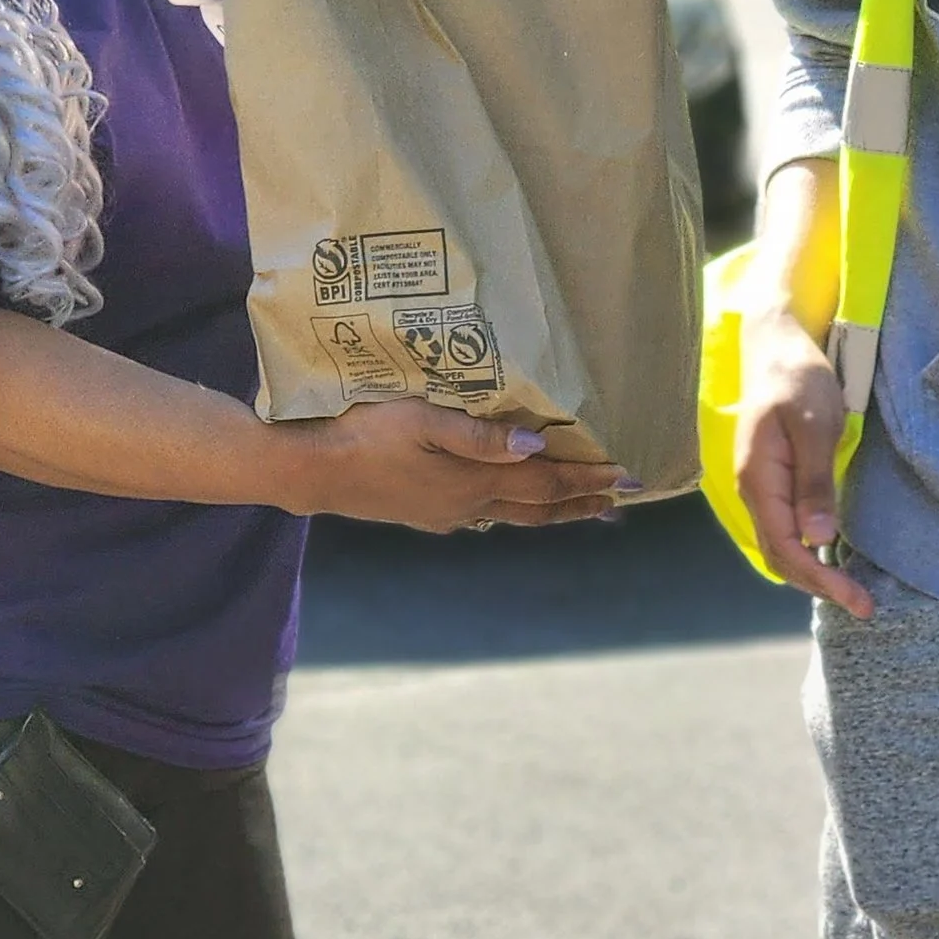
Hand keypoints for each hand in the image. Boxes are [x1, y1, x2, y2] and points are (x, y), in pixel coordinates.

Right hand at [289, 401, 624, 533]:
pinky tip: (510, 504)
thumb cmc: (364, 434)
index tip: (628, 477)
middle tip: (621, 498)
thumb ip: (479, 436)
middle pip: (538, 508)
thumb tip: (535, 448)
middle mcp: (467, 507)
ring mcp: (445, 516)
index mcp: (472, 483)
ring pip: (513, 514)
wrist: (310, 471)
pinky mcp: (424, 515)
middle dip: (582, 503)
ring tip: (581, 505)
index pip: (546, 484)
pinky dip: (512, 509)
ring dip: (551, 510)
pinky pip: (483, 514)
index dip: (588, 481)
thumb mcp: (422, 422)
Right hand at [735, 301, 870, 615]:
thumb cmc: (798, 378)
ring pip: (780, 546)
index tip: (856, 600)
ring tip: (848, 591)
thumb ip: (815, 482)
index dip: (820, 581)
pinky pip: (783, 528)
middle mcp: (753, 490)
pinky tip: (829, 556)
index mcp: (760, 480)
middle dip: (819, 586)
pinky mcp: (771, 480)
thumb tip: (818, 537)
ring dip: (811, 573)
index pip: (787, 549)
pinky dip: (806, 552)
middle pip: (780, 556)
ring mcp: (759, 486)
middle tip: (863, 605)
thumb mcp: (815, 426)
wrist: (775, 345)